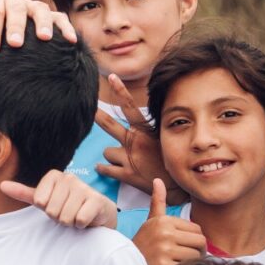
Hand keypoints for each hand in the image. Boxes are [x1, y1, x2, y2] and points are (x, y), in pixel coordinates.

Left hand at [0, 0, 75, 52]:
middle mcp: (14, 0)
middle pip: (16, 8)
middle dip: (16, 26)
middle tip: (15, 45)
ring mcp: (32, 8)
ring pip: (40, 10)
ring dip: (43, 23)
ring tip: (44, 39)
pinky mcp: (48, 16)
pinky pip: (59, 18)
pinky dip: (66, 27)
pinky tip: (71, 40)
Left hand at [0, 169, 117, 228]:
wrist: (96, 212)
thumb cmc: (66, 204)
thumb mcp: (44, 199)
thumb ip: (23, 193)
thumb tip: (1, 185)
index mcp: (54, 175)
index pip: (39, 201)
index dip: (46, 209)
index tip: (55, 205)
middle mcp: (69, 178)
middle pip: (52, 211)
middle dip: (58, 217)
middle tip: (67, 212)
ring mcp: (84, 188)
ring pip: (65, 217)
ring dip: (70, 222)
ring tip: (76, 214)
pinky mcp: (97, 200)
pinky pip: (79, 220)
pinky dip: (81, 225)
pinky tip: (86, 218)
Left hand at [94, 75, 185, 202]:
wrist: (178, 186)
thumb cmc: (170, 160)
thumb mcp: (163, 139)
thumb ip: (146, 130)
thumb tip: (134, 121)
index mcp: (145, 131)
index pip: (130, 107)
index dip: (120, 90)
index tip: (111, 77)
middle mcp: (135, 142)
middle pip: (109, 125)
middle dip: (96, 115)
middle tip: (86, 107)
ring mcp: (129, 158)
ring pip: (107, 152)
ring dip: (112, 156)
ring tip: (126, 161)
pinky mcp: (125, 175)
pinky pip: (104, 168)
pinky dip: (104, 169)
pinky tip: (109, 170)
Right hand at [132, 179, 205, 264]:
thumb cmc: (145, 243)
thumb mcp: (151, 221)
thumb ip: (158, 202)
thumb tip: (158, 180)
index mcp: (164, 221)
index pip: (197, 229)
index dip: (193, 239)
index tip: (181, 245)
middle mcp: (164, 233)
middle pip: (200, 242)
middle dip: (196, 251)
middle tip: (183, 256)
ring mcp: (164, 250)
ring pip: (196, 256)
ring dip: (190, 262)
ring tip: (176, 262)